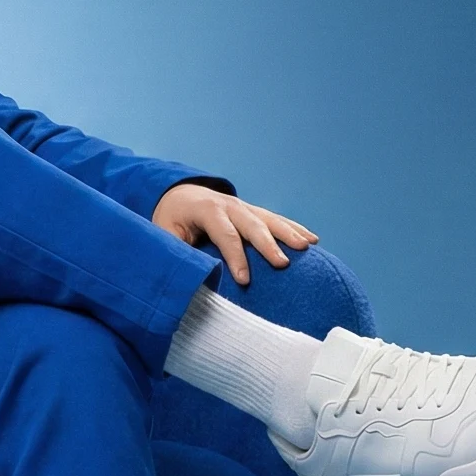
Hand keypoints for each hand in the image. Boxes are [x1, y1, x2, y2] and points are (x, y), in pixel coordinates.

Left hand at [151, 183, 316, 287]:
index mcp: (206, 209)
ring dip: (289, 233)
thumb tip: (188, 273)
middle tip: (282, 264)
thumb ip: (175, 250)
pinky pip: (277, 220)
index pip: (224, 234)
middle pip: (252, 225)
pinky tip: (312, 240)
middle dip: (268, 245)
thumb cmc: (171, 220)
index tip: (245, 280)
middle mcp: (229, 205)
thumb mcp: (164, 233)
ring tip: (307, 247)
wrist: (179, 195)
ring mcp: (244, 207)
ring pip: (270, 219)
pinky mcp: (254, 212)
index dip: (235, 257)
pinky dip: (294, 229)